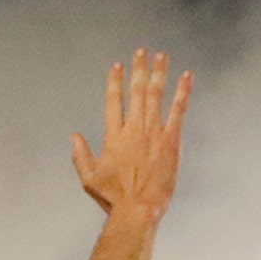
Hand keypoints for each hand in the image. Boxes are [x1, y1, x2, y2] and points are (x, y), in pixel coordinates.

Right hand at [70, 50, 190, 221]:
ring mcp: (153, 132)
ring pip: (156, 95)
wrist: (138, 208)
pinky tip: (186, 76)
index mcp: (113, 137)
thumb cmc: (114, 198)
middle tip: (141, 51)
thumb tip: (74, 136)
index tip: (117, 66)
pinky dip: (182, 91)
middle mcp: (132, 129)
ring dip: (159, 73)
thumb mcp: (89, 178)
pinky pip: (178, 109)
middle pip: (136, 91)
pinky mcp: (171, 140)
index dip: (115, 81)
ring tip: (161, 55)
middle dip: (139, 69)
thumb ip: (80, 155)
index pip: (113, 101)